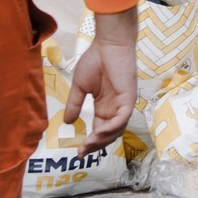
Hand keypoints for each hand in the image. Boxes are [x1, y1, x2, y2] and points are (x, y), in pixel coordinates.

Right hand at [65, 7, 138, 151]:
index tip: (78, 153)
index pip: (99, 130)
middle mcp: (115, 108)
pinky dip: (112, 128)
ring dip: (103, 140)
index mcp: (104, 106)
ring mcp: (123, 103)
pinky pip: (122, 118)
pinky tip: (98, 133)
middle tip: (82, 153)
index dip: (90, 142)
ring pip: (116, 129)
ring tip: (88, 145)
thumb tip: (68, 123)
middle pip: (109, 134)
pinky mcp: (128, 97)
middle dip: (96, 145)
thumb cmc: (95, 60)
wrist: (108, 44)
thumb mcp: (80, 87)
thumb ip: (75, 104)